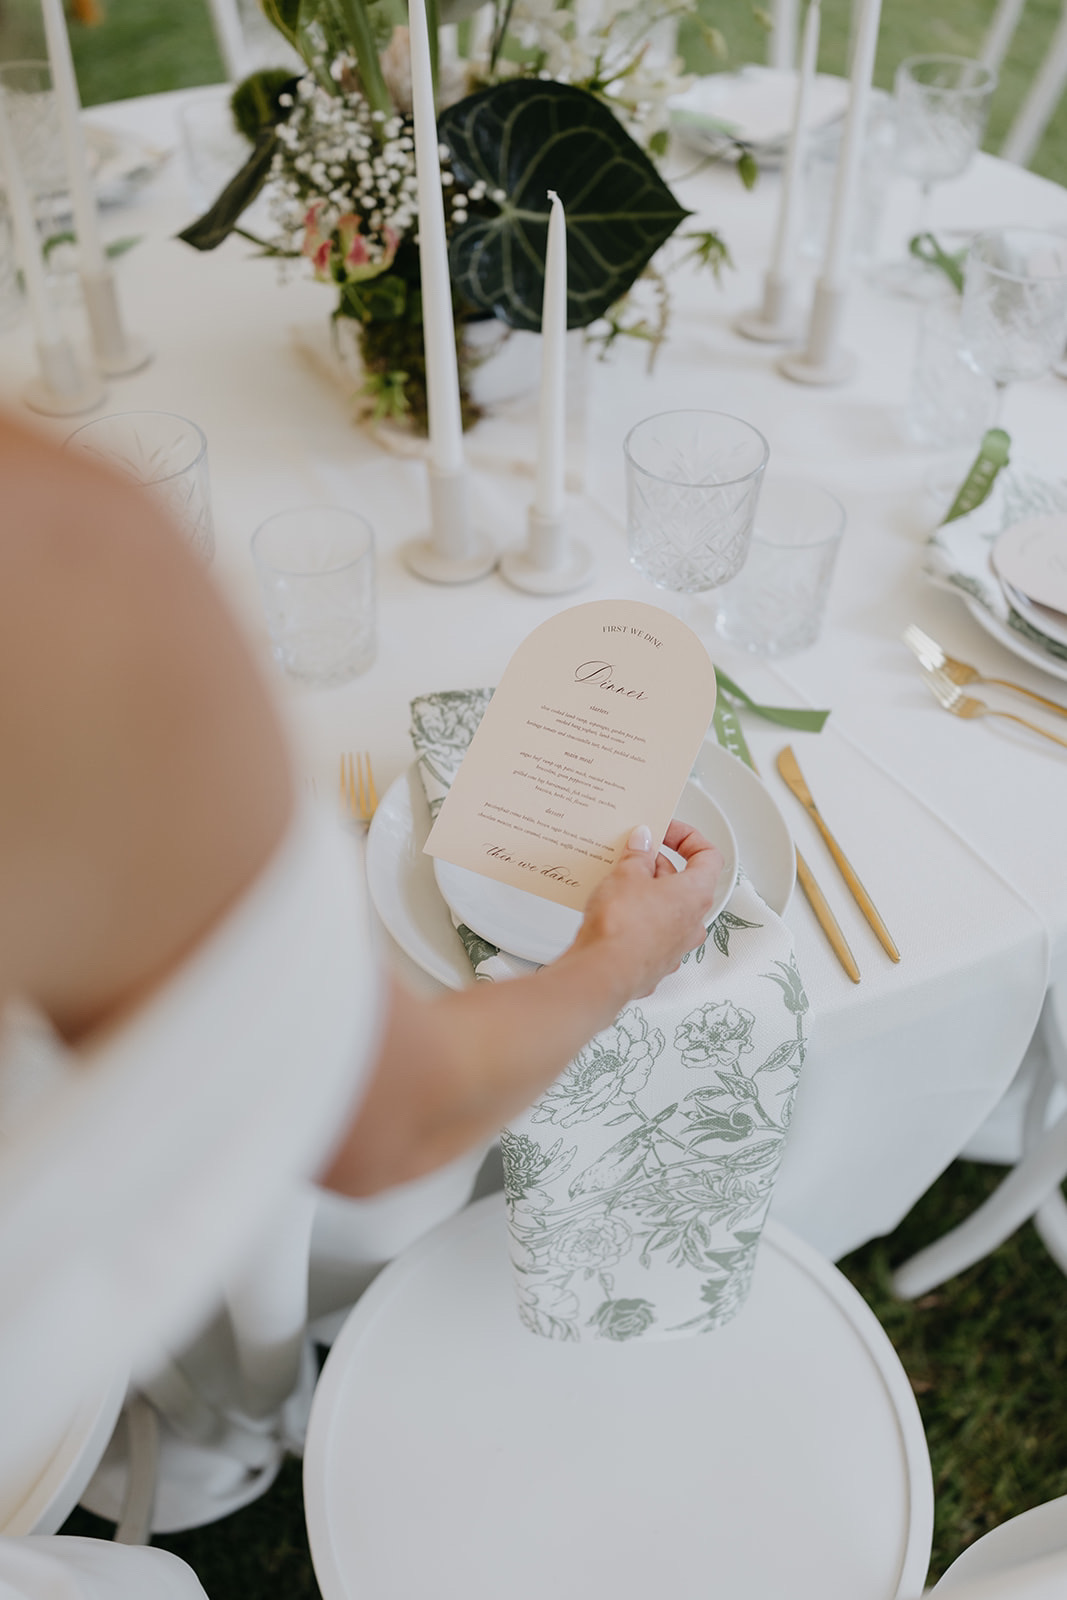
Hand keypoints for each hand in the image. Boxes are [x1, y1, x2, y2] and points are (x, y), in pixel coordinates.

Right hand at [567, 821, 723, 1000]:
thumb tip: (643, 841)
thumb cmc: (623, 927)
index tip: (665, 831)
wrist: (603, 972)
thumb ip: (638, 854)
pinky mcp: (655, 962)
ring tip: (616, 882)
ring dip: (645, 893)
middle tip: (631, 855)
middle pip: (683, 883)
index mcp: (696, 894)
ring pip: (665, 909)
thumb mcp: (626, 874)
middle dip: (657, 865)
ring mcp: (675, 946)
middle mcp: (693, 922)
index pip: (708, 856)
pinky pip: (649, 932)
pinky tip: (612, 911)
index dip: (687, 838)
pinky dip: (635, 918)